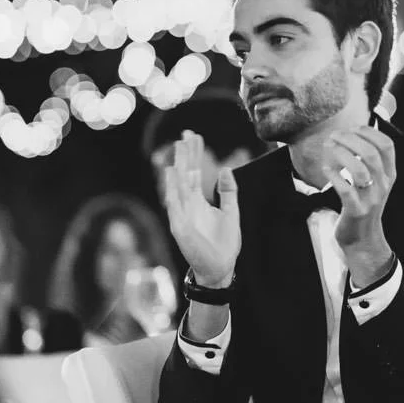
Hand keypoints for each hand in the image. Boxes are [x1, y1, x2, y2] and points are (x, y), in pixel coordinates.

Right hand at [162, 131, 239, 287]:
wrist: (220, 269)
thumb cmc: (224, 243)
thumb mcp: (231, 212)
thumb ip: (228, 191)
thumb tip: (225, 168)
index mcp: (198, 201)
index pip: (195, 172)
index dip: (195, 154)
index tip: (195, 136)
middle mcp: (187, 205)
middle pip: (185, 174)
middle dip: (186, 154)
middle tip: (187, 133)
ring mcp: (182, 215)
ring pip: (179, 185)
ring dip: (179, 165)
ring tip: (180, 146)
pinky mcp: (180, 226)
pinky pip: (174, 204)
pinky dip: (172, 188)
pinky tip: (172, 173)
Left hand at [321, 127, 395, 287]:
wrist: (363, 238)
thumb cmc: (364, 203)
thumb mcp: (374, 182)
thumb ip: (370, 161)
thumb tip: (356, 133)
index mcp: (389, 174)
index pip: (387, 145)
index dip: (369, 132)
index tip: (352, 129)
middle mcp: (383, 184)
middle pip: (371, 154)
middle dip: (350, 139)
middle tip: (334, 136)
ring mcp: (371, 198)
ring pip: (359, 170)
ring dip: (341, 154)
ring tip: (329, 147)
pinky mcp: (356, 210)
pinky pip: (345, 189)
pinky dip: (334, 175)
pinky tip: (326, 168)